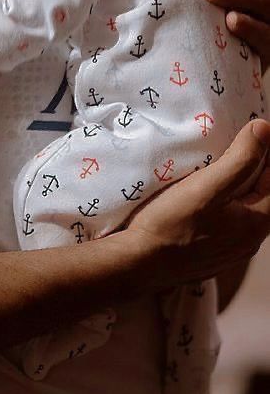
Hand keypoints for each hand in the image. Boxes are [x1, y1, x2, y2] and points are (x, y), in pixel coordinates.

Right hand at [127, 120, 269, 288]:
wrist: (137, 264)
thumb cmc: (170, 224)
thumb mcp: (206, 185)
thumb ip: (240, 158)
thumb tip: (263, 129)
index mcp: (256, 224)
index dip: (265, 155)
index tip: (249, 137)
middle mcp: (249, 243)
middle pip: (261, 198)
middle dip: (250, 174)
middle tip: (228, 153)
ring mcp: (228, 255)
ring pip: (241, 215)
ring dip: (233, 195)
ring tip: (210, 178)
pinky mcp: (209, 261)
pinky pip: (224, 230)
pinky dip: (219, 213)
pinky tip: (198, 208)